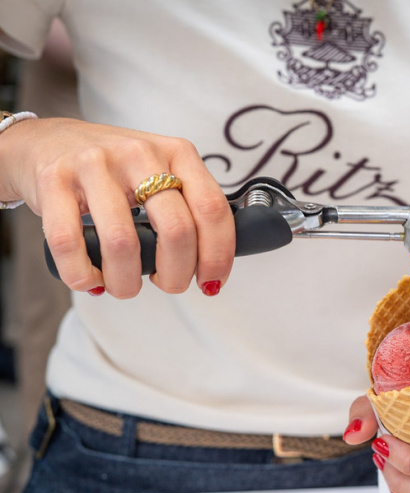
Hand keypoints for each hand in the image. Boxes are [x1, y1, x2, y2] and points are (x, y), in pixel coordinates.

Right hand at [0, 117, 234, 297]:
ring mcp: (95, 164)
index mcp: (177, 152)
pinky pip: (70, 243)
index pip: (213, 209)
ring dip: (127, 282)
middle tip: (168, 285)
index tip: (211, 282)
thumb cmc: (115, 171)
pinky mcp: (53, 180)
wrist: (45, 142)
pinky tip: (91, 281)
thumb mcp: (160, 173)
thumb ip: (188, 207)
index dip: (218, 255)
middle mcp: (140, 153)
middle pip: (177, 230)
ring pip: (123, 243)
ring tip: (125, 287)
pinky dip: (83, 275)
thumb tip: (212, 265)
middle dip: (177, 275)